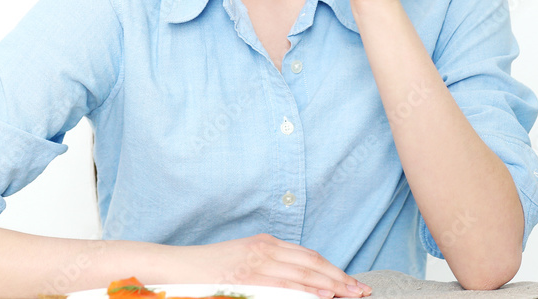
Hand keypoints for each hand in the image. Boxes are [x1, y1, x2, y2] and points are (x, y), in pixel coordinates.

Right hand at [172, 233, 371, 297]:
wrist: (176, 267)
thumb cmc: (209, 269)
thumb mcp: (244, 261)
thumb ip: (270, 266)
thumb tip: (299, 282)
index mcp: (266, 243)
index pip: (309, 256)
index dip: (333, 269)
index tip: (351, 282)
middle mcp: (265, 249)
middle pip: (312, 263)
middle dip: (340, 277)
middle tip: (360, 290)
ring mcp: (256, 263)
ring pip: (303, 274)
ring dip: (330, 285)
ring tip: (349, 295)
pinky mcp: (247, 278)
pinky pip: (284, 286)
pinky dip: (306, 291)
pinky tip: (323, 296)